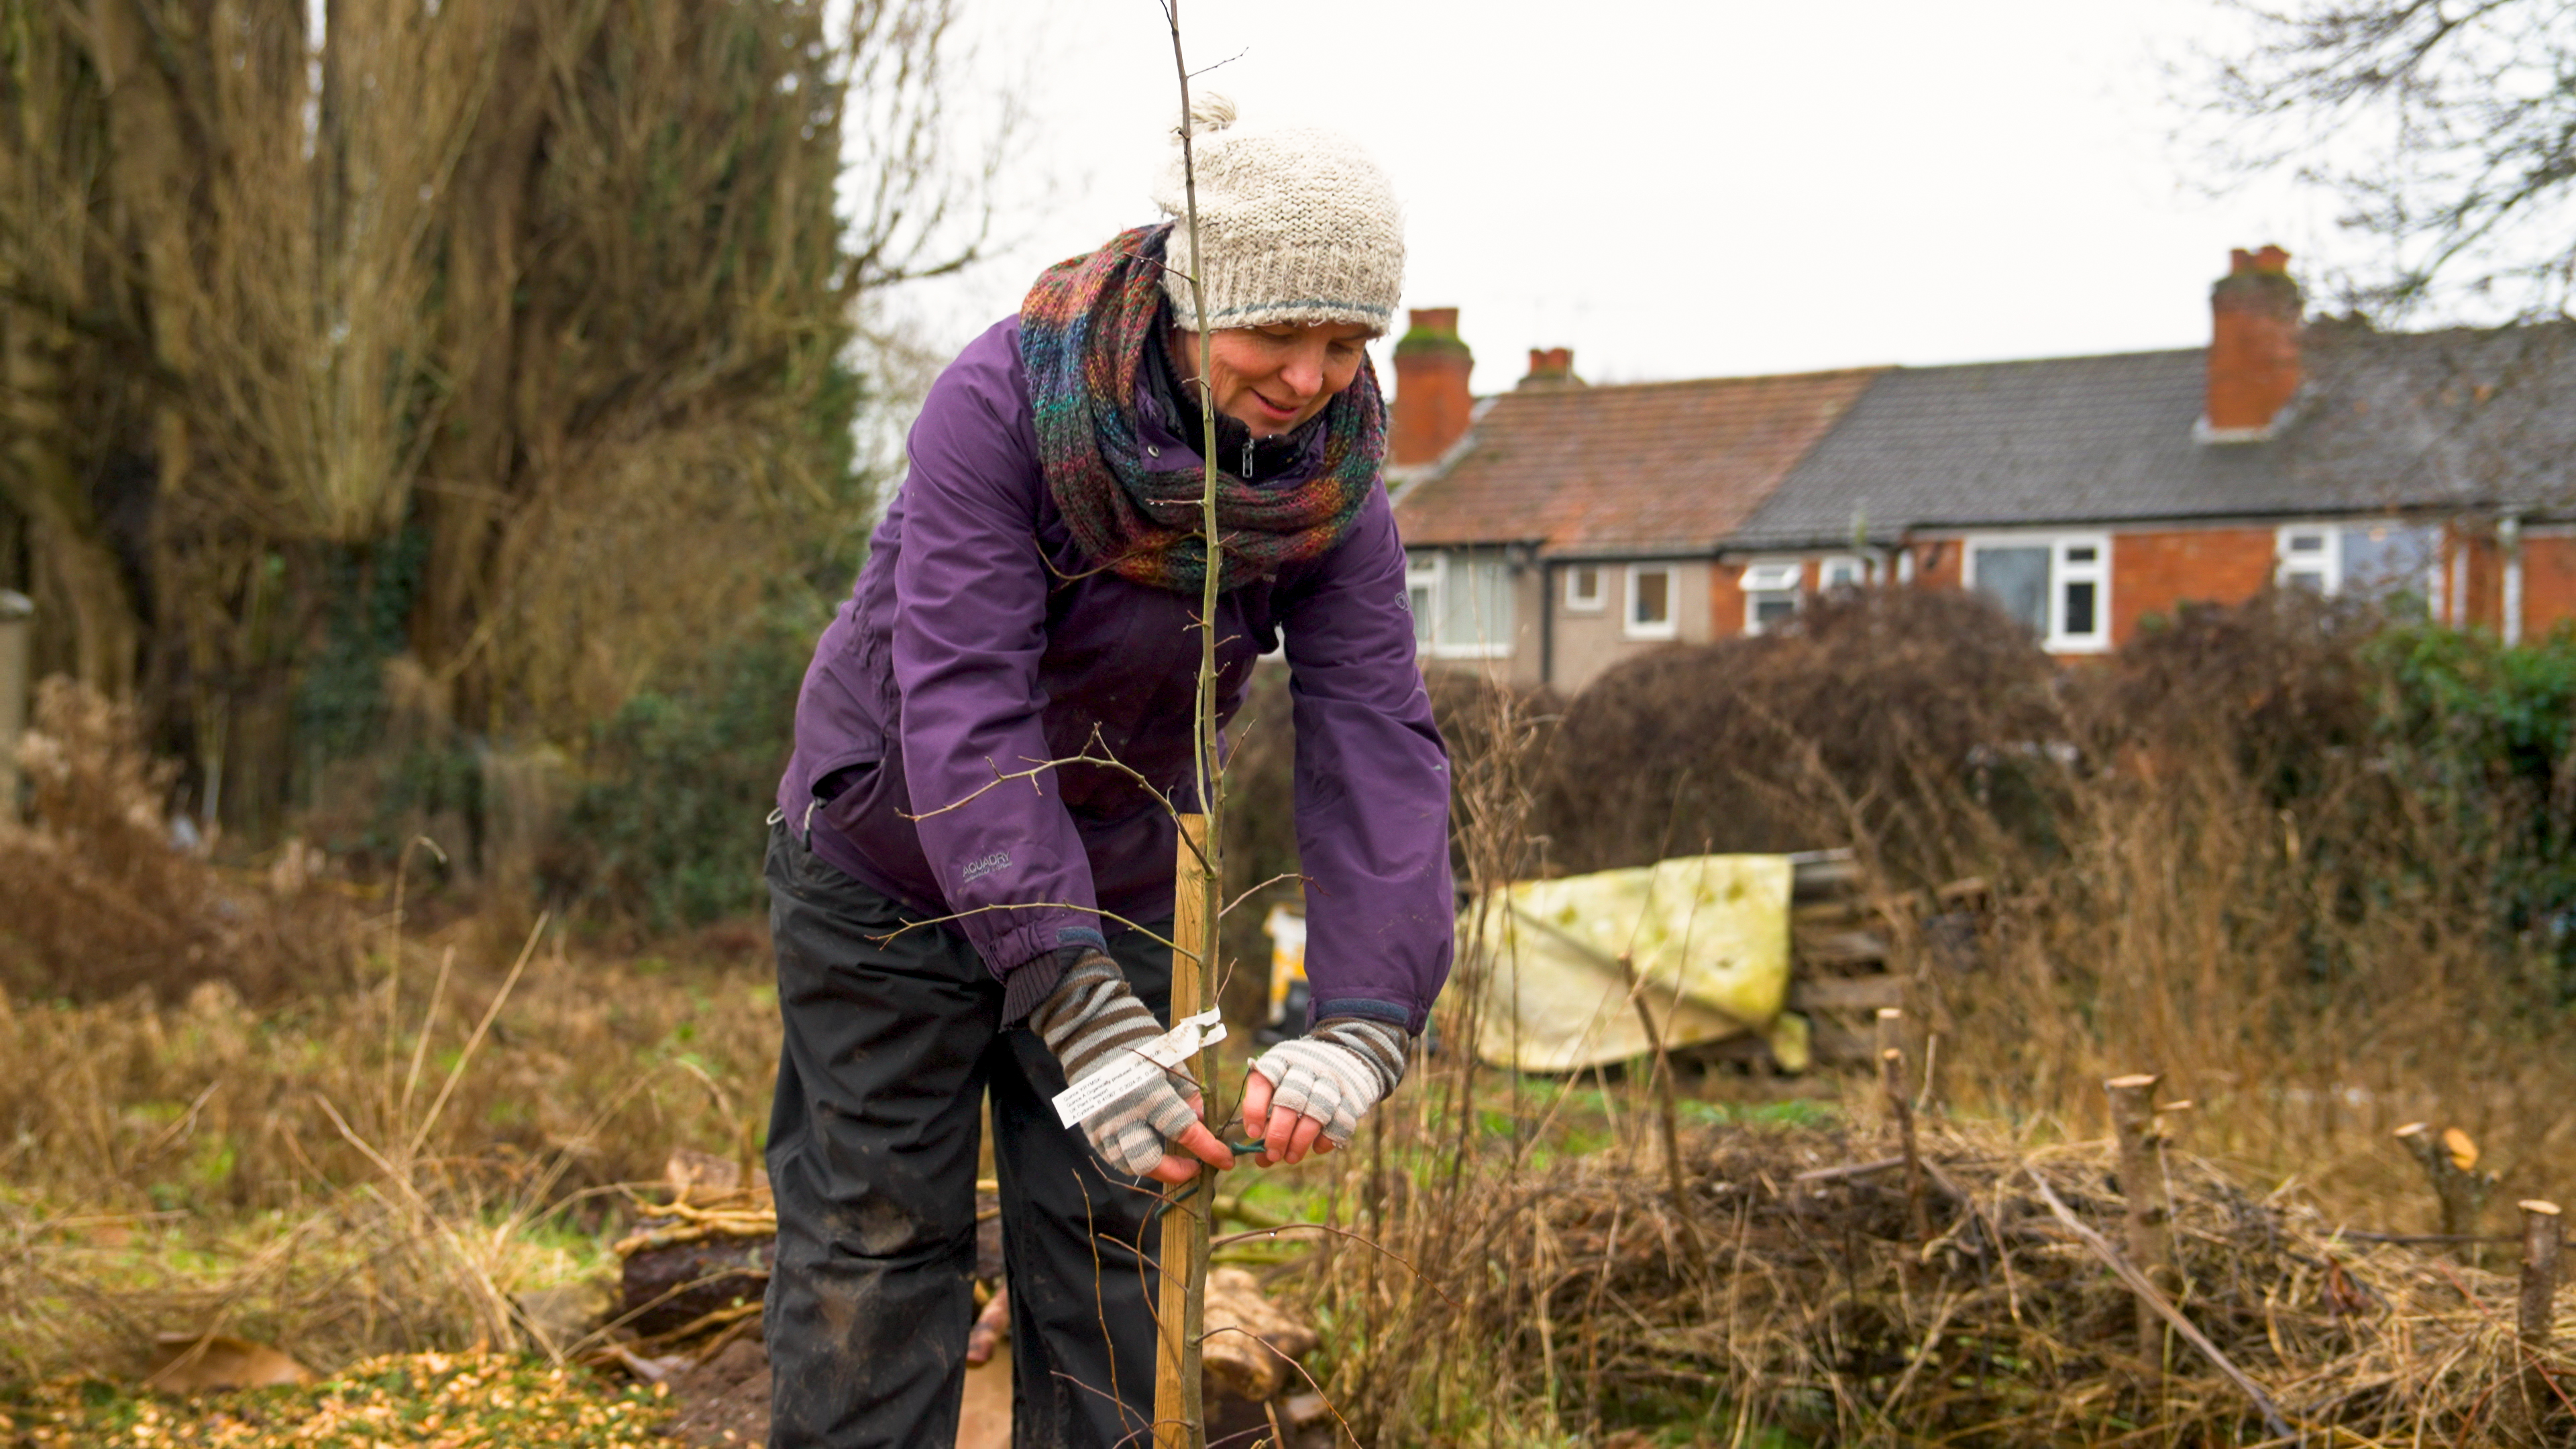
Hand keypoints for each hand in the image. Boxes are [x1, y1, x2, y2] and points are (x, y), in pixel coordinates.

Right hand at [1030, 951, 1234, 1180]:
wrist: (1093, 1034)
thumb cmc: (1140, 1045)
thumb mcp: (1172, 1064)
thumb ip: (1188, 1096)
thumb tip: (1201, 1122)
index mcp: (1150, 1094)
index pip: (1185, 1131)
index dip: (1209, 1150)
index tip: (1226, 1160)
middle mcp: (1125, 1114)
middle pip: (1152, 1162)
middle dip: (1178, 1171)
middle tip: (1194, 1165)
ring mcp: (1104, 1124)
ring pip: (1130, 1165)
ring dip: (1156, 1170)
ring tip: (1173, 1161)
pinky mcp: (1091, 1129)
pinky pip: (1113, 1158)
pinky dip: (1134, 1161)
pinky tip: (1149, 1152)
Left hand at [1242, 1019, 1408, 1165]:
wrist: (1348, 1054)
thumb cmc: (1302, 1079)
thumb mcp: (1281, 1084)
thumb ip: (1269, 1117)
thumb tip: (1261, 1160)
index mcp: (1281, 1060)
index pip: (1262, 1083)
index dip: (1255, 1110)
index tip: (1253, 1134)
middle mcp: (1306, 1066)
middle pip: (1289, 1102)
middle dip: (1278, 1133)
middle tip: (1272, 1154)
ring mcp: (1332, 1080)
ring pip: (1314, 1115)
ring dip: (1300, 1141)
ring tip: (1291, 1158)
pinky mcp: (1353, 1095)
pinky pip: (1339, 1123)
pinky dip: (1326, 1139)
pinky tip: (1317, 1148)